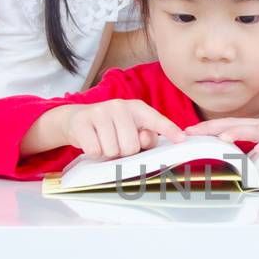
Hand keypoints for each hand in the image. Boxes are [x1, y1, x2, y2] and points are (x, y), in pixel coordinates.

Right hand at [63, 100, 185, 158]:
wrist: (77, 120)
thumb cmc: (110, 128)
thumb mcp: (131, 130)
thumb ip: (145, 137)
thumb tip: (146, 138)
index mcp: (137, 108)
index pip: (156, 120)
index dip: (169, 130)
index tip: (182, 139)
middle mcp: (119, 105)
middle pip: (131, 147)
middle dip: (123, 152)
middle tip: (116, 143)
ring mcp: (100, 112)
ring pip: (113, 151)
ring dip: (107, 153)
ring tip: (103, 141)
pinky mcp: (82, 122)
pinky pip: (95, 151)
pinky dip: (94, 153)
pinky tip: (92, 141)